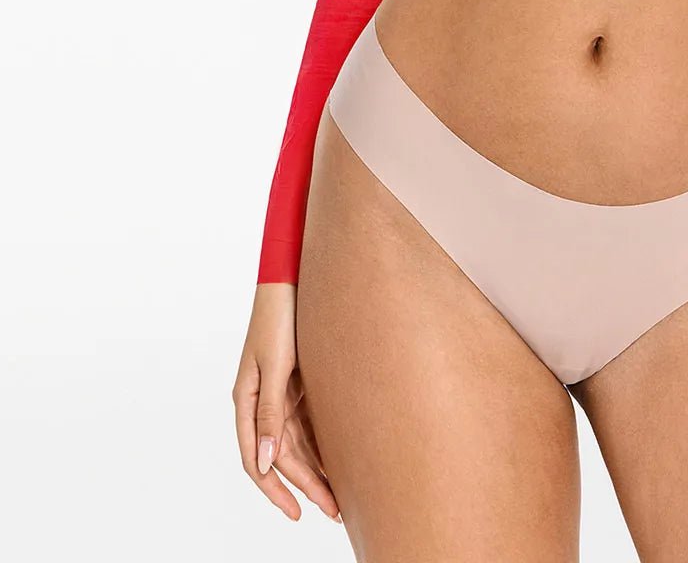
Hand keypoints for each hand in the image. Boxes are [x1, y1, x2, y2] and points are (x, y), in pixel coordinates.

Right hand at [232, 282, 341, 523]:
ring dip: (316, 468)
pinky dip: (321, 442)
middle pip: (280, 456)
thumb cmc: (280, 317)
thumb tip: (264, 462)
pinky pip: (308, 421)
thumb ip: (269, 413)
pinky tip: (339, 458)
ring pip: (296, 442)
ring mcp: (280, 391)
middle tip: (333, 510)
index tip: (297, 513)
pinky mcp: (297, 380)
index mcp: (246, 399)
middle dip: (306, 485)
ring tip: (340, 494)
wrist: (293, 276)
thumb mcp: (276, 366)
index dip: (275, 490)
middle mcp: (261, 400)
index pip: (255, 459)